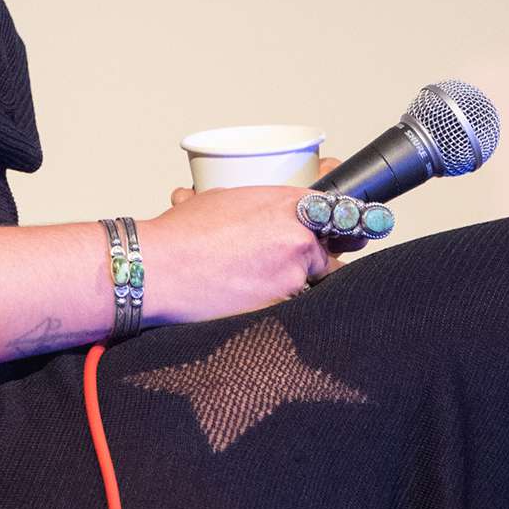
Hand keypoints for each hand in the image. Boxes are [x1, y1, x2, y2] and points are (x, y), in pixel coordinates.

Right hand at [142, 159, 347, 324]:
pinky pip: (295, 308)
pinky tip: (250, 297)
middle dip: (315, 257)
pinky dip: (280, 305)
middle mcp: (298, 239)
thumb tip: (275, 212)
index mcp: (287, 205)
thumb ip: (263, 205)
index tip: (350, 225)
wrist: (159, 269)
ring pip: (314, 283)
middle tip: (284, 259)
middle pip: (333, 252)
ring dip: (295, 282)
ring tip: (257, 279)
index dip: (346, 219)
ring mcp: (294, 278)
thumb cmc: (183, 234)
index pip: (342, 210)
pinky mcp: (283, 310)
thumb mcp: (225, 199)